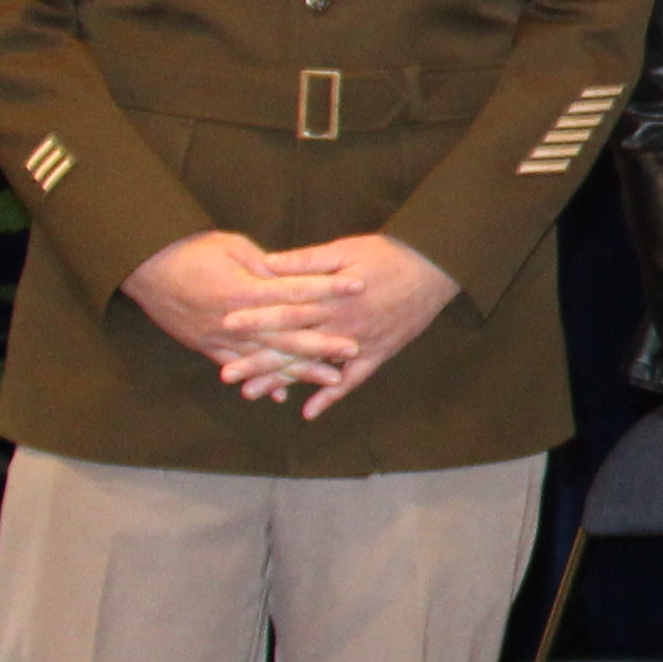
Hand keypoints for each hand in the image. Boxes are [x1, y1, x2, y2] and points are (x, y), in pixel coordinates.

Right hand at [126, 230, 338, 398]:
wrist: (143, 265)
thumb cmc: (190, 249)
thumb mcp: (233, 247)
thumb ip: (267, 266)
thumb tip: (297, 277)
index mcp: (244, 289)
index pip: (296, 290)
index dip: (329, 288)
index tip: (359, 286)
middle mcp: (233, 319)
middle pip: (286, 333)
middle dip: (323, 342)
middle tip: (355, 348)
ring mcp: (218, 337)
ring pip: (266, 358)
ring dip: (299, 370)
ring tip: (332, 377)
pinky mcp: (205, 346)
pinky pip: (238, 367)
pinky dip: (261, 380)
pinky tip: (283, 394)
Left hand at [236, 234, 458, 417]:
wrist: (436, 267)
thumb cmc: (389, 254)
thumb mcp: (346, 249)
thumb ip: (307, 260)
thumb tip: (269, 263)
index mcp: (331, 299)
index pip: (286, 311)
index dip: (256, 320)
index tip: (226, 327)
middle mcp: (342, 325)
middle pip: (293, 345)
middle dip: (258, 360)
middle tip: (226, 375)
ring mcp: (360, 343)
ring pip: (315, 366)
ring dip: (283, 381)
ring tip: (251, 394)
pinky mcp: (379, 353)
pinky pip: (353, 380)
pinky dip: (331, 396)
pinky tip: (309, 412)